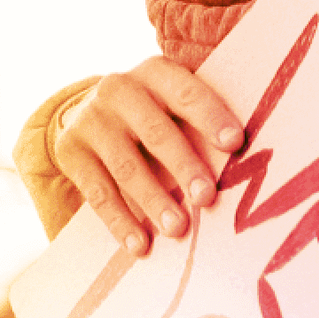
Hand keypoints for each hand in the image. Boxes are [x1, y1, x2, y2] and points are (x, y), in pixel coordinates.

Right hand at [53, 56, 241, 254]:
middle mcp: (119, 90)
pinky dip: (120, 221)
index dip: (211, 117)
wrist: (88, 110)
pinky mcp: (69, 151)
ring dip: (154, 201)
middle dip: (184, 167)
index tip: (235, 144)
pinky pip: (97, 192)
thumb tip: (249, 159)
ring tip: (178, 229)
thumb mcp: (174, 100)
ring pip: (126, 167)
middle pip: (156, 133)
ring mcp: (90, 121)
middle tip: (207, 197)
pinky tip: (139, 244)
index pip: (187, 93)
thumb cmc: (156, 110)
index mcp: (156, 72)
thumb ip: (202, 119)